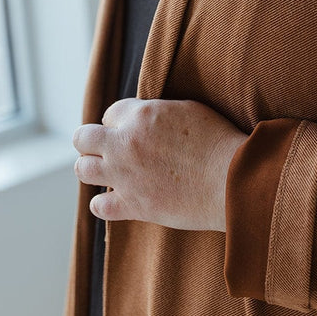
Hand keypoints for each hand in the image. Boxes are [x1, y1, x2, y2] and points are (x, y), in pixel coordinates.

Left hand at [73, 98, 247, 231]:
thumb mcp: (187, 109)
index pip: (109, 114)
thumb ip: (155, 112)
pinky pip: (98, 206)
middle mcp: (125, 143)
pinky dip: (103, 204)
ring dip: (92, 169)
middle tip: (108, 149)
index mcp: (139, 115)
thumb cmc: (218, 142)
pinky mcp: (132, 206)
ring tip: (109, 172)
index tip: (131, 132)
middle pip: (82, 137)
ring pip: (83, 169)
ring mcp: (124, 176)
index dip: (119, 123)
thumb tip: (143, 118)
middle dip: (92, 141)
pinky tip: (116, 200)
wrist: (233, 180)